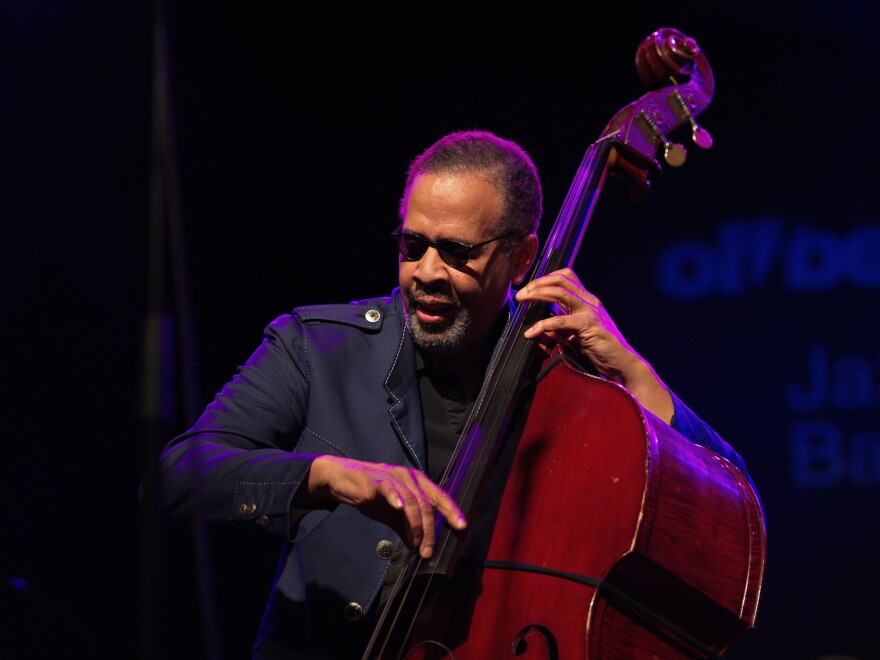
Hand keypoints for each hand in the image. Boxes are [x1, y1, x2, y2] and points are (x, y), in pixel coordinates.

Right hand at [298, 456, 466, 558]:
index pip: (439, 496)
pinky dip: (395, 498)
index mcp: (416, 483)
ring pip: (411, 500)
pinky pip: (389, 488)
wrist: (343, 479)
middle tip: (427, 550)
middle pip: (426, 504)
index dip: (452, 511)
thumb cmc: (371, 493)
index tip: (461, 526)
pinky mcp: (376, 481)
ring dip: (415, 525)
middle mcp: (408, 477)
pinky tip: (398, 508)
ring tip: (415, 543)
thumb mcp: (392, 514)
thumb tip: (418, 547)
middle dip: (430, 530)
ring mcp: (393, 477)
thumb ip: (406, 528)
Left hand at [515, 268, 673, 421]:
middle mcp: (589, 301)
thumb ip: (560, 328)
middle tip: (520, 294)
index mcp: (586, 300)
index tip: (529, 287)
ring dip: (537, 294)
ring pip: (560, 292)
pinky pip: (561, 320)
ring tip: (522, 301)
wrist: (622, 363)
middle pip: (560, 279)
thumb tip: (537, 330)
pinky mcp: (589, 325)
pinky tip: (531, 332)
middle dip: (537, 283)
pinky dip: (543, 324)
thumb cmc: (600, 350)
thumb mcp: (576, 334)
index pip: (566, 277)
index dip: (545, 278)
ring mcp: (590, 311)